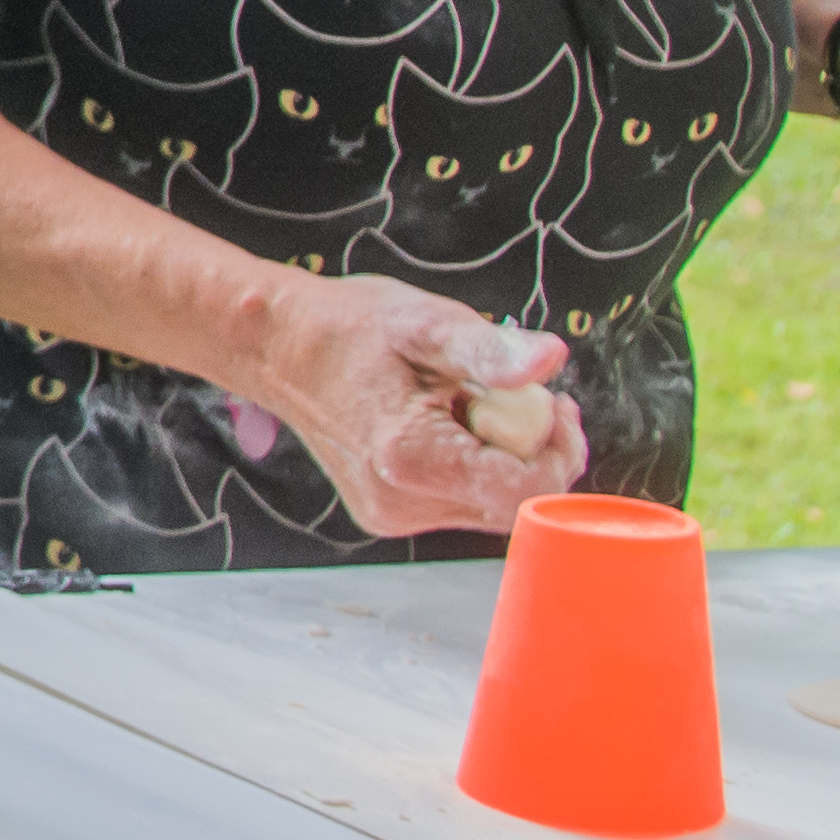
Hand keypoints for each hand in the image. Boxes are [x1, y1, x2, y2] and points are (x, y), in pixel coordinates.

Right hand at [210, 268, 586, 538]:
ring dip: (503, 458)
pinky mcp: (389, 517)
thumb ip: (488, 350)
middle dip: (533, 451)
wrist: (279, 348)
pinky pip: (462, 502)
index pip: (527, 491)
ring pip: (491, 505)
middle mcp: (401, 503)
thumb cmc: (350, 328)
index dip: (560, 450)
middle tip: (517, 394)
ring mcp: (393, 517)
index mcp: (411, 458)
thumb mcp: (424, 322)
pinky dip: (472, 467)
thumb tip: (551, 360)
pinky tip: (444, 426)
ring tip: (468, 405)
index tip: (554, 402)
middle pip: (514, 502)